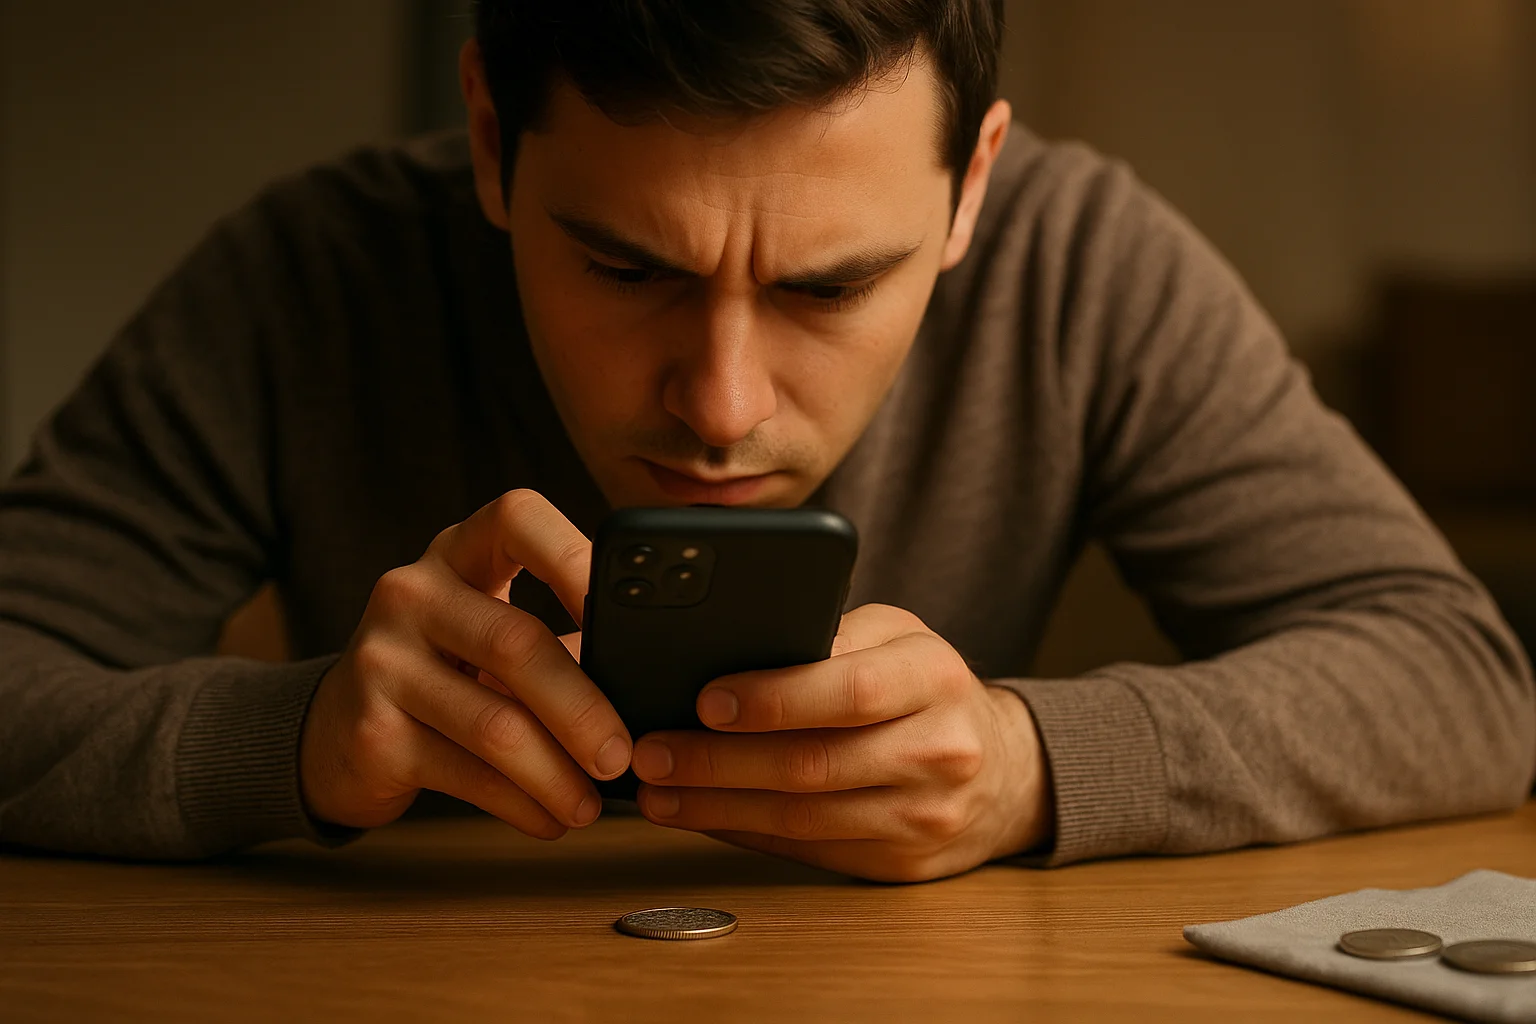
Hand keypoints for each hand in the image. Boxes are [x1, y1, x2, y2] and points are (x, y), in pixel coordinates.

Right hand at [299, 490, 630, 837]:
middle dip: (584, 708)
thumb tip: (654, 685)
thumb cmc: (443, 675)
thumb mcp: (487, 634)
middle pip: (519, 642)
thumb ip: (560, 639)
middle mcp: (412, 592)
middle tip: (622, 754)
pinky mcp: (372, 731)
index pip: (518, 518)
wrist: (331, 734)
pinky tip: (551, 819)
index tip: (627, 613)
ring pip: (496, 723)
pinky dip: (522, 804)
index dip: (577, 558)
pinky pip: (468, 774)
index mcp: (457, 552)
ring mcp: (383, 659)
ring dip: (557, 774)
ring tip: (590, 803)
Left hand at [630, 604, 1052, 880]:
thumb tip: (725, 649)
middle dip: (720, 761)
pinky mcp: (901, 865)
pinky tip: (702, 815)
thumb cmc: (925, 689)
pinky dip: (746, 832)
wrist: (1004, 771)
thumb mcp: (895, 638)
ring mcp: (924, 816)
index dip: (775, 698)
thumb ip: (829, 637)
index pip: (853, 690)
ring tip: (657, 789)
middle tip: (652, 751)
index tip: (706, 699)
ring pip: (804, 818)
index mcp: (935, 677)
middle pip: (815, 764)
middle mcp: (940, 750)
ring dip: (717, 806)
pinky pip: (808, 850)